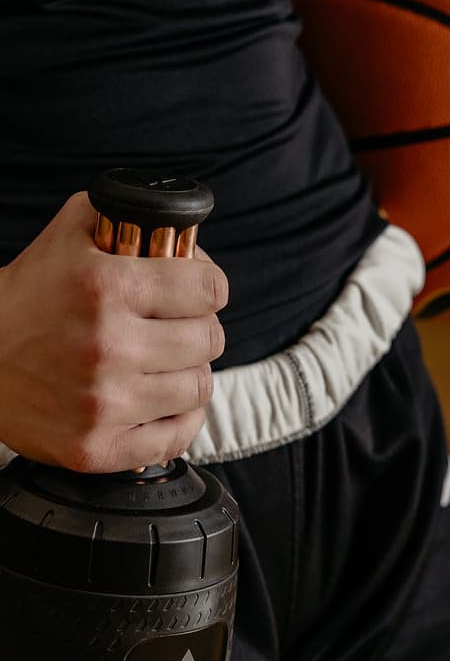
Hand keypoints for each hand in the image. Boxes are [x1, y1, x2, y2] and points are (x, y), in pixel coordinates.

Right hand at [0, 191, 226, 472]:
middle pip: (209, 340)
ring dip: (190, 373)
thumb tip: (180, 222)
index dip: (210, 287)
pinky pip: (175, 438)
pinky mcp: (95, 447)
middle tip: (183, 329)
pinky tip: (165, 403)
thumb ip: (124, 213)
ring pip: (198, 388)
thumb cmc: (29, 296)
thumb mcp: (70, 234)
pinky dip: (180, 421)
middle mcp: (109, 345)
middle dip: (202, 328)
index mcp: (107, 286)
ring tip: (169, 365)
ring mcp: (103, 402)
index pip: (210, 289)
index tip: (200, 293)